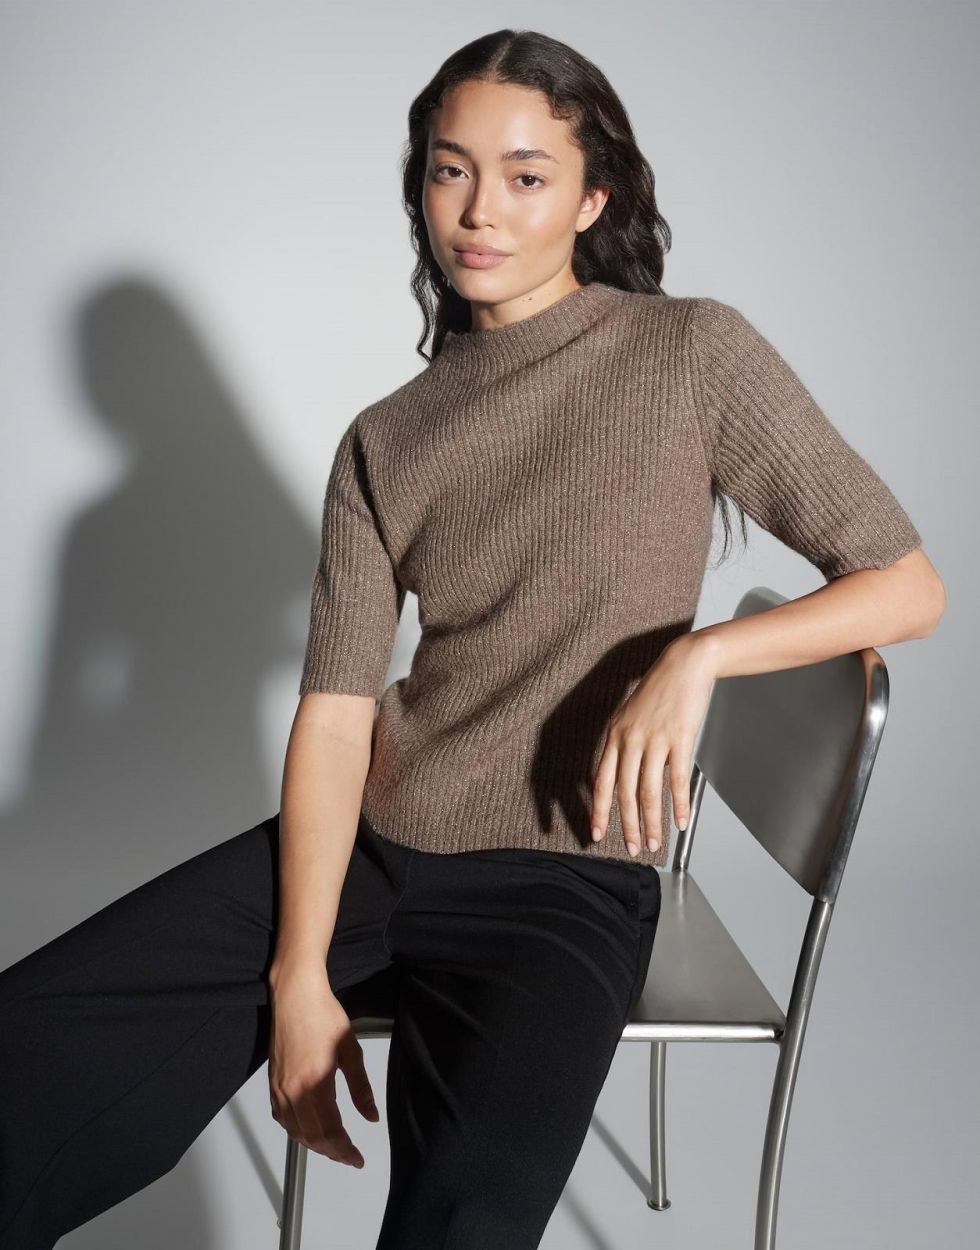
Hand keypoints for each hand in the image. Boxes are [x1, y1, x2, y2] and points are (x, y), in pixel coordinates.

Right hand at [267, 960, 378, 1166]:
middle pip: (311, 1137)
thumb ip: (361, 1088)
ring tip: (332, 1148)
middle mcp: (293, 1091)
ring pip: (295, 1131)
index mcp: (315, 1084)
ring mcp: (280, 1089)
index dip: (345, 1151)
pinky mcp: (273, 1083)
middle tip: (348, 1157)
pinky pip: (282, 1118)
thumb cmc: (324, 1016)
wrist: (295, 996)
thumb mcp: (350, 1050)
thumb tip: (370, 1117)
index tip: (357, 1159)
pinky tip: (307, 1130)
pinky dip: (296, 1131)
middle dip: (332, 1152)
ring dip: (314, 1145)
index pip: (330, 1132)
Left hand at [591, 633, 717, 855]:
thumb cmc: (660, 690)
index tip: (596, 833)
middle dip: (626, 826)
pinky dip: (679, 805)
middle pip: (624, 793)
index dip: (598, 810)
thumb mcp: (631, 716)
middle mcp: (630, 739)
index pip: (601, 781)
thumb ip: (625, 745)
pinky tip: (682, 821)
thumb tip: (624, 776)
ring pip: (649, 792)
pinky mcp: (679, 739)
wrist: (684, 663)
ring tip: (654, 842)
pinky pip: (677, 781)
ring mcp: (654, 740)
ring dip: (651, 823)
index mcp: (614, 735)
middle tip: (631, 848)